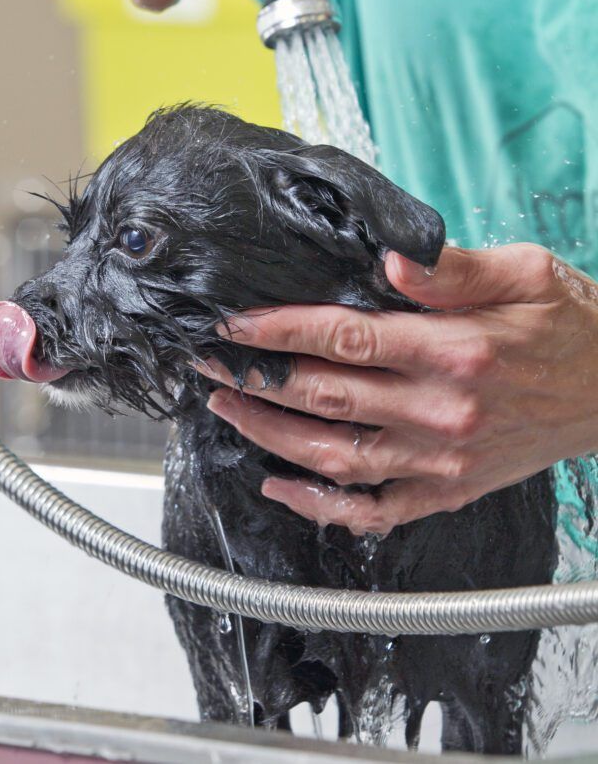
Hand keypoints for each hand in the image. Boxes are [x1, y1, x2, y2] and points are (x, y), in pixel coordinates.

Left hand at [200, 244, 597, 534]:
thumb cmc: (572, 325)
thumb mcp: (526, 272)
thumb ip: (452, 270)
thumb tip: (388, 261)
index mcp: (457, 350)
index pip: (345, 337)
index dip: (280, 330)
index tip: (234, 324)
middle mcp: (444, 411)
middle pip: (326, 397)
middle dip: (256, 377)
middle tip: (210, 361)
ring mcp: (444, 460)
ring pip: (335, 457)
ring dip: (271, 435)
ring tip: (228, 408)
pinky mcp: (450, 490)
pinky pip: (375, 511)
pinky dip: (323, 506)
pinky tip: (282, 484)